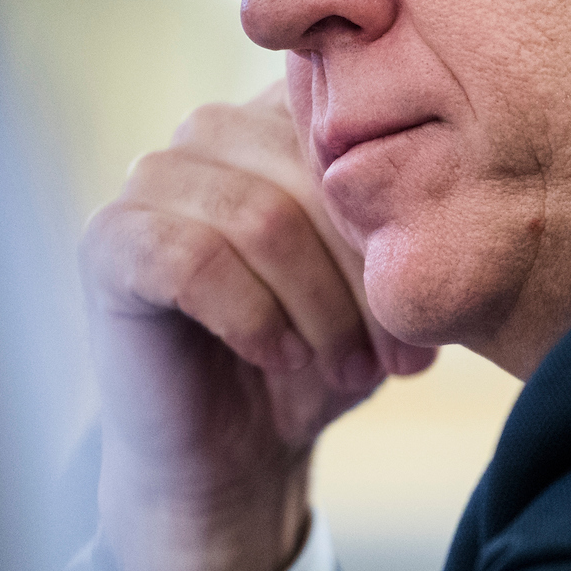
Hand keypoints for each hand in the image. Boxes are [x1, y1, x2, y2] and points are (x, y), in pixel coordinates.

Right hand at [81, 80, 435, 570]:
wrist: (237, 454)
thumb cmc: (321, 357)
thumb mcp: (388, 283)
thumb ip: (411, 219)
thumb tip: (461, 185)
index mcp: (283, 115)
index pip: (359, 124)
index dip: (400, 217)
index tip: (428, 298)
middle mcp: (212, 128)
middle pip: (315, 172)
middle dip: (367, 273)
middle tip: (401, 356)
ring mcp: (152, 178)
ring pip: (262, 217)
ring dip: (320, 309)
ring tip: (349, 368)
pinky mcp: (110, 240)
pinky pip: (193, 259)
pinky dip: (253, 317)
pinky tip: (278, 357)